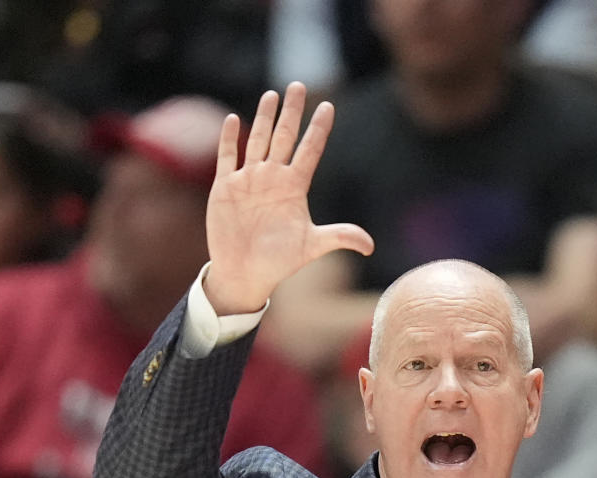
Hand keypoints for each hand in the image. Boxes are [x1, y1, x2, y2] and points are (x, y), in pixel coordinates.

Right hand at [204, 82, 373, 314]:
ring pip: (258, 140)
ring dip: (265, 118)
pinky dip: (230, 140)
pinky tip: (234, 120)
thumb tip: (370, 246)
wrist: (245, 274)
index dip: (318, 129)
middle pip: (285, 137)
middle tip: (299, 85)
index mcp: (294, 188)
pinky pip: (228, 158)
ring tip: (272, 95)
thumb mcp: (311, 246)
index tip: (328, 106)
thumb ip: (339, 237)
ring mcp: (249, 181)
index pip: (310, 151)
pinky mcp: (226, 188)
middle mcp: (273, 178)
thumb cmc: (278, 262)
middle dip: (292, 112)